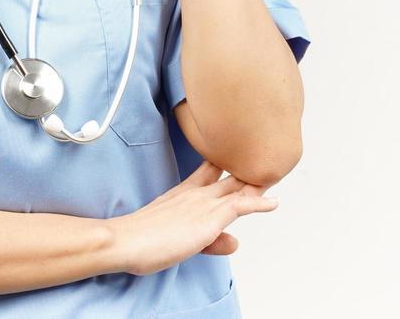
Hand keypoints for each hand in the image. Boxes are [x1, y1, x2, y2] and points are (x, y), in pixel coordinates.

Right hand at [108, 160, 277, 275]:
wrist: (123, 240)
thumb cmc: (141, 241)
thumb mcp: (182, 240)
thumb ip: (211, 241)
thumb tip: (235, 243)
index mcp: (183, 192)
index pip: (210, 170)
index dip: (227, 163)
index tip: (241, 155)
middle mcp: (195, 193)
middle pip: (228, 175)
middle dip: (247, 168)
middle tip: (265, 157)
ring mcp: (202, 204)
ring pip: (238, 187)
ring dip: (258, 183)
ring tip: (276, 174)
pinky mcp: (208, 219)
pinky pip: (239, 206)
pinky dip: (259, 203)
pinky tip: (273, 202)